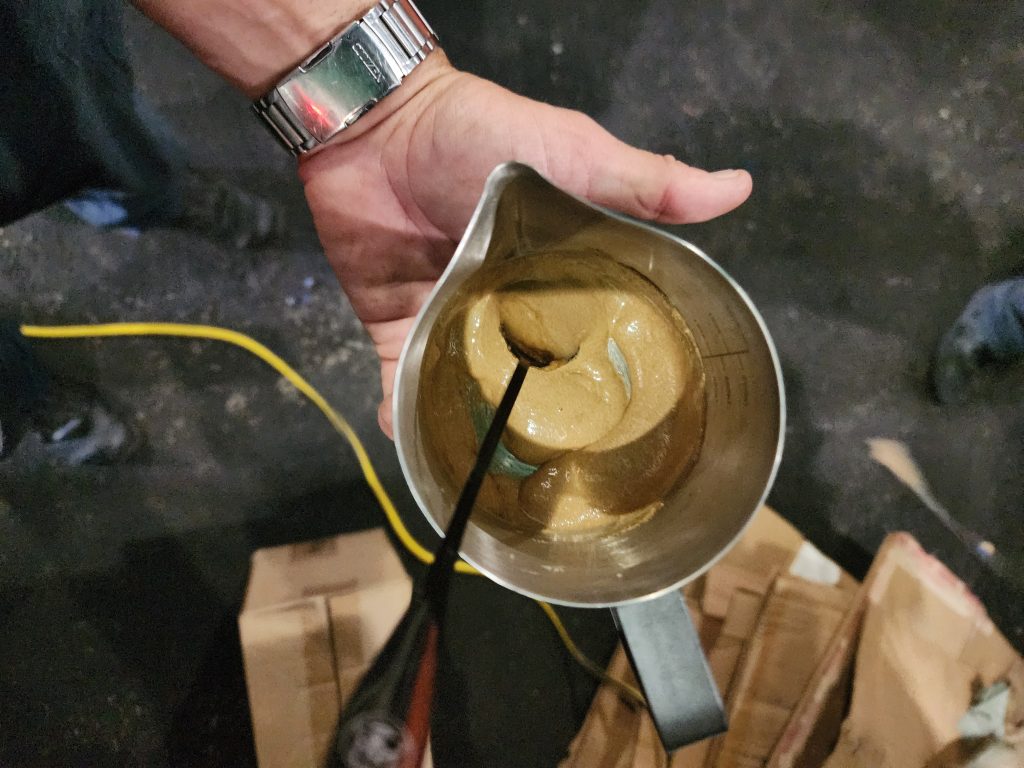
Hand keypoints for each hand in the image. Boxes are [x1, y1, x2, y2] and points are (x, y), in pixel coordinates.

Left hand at [299, 57, 751, 436]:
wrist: (380, 122)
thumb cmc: (482, 133)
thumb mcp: (577, 155)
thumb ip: (648, 184)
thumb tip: (740, 187)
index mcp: (557, 278)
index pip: (590, 341)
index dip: (606, 382)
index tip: (626, 432)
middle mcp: (508, 309)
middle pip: (527, 378)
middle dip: (538, 424)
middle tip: (554, 475)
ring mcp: (451, 319)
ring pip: (465, 391)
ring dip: (470, 430)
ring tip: (486, 478)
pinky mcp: (397, 325)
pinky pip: (399, 379)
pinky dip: (401, 411)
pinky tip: (412, 443)